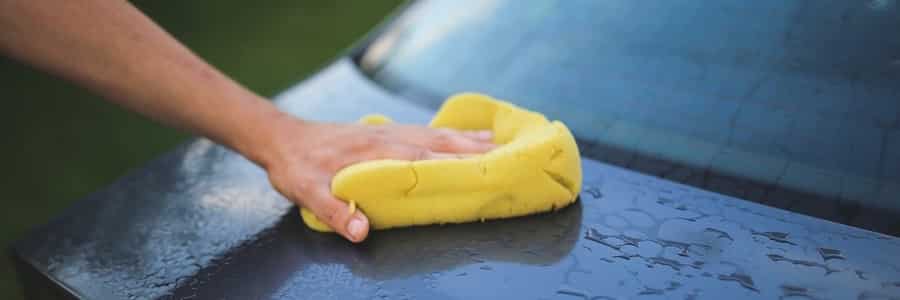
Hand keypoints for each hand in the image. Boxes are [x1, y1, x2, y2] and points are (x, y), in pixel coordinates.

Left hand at [261, 117, 495, 242]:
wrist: (282, 138)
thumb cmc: (296, 166)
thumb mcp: (307, 192)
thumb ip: (334, 211)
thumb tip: (362, 233)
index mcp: (375, 152)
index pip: (423, 157)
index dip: (455, 163)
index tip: (484, 169)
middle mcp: (388, 137)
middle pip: (439, 142)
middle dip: (474, 149)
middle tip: (508, 156)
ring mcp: (389, 132)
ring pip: (437, 134)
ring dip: (468, 139)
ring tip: (499, 143)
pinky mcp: (386, 132)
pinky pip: (427, 131)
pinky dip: (451, 134)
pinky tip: (465, 137)